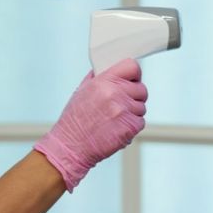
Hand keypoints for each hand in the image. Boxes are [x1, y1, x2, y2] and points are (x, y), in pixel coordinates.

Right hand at [34, 59, 147, 191]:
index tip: (133, 80)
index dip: (135, 74)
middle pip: (142, 89)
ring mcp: (123, 110)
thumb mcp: (82, 91)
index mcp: (103, 82)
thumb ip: (98, 77)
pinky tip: (117, 128)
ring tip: (115, 119)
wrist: (71, 146)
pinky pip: (140, 121)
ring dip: (132, 113)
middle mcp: (115, 94)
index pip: (132, 67)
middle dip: (134, 96)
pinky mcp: (130, 127)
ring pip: (142, 107)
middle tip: (122, 104)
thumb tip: (110, 66)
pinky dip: (132, 126)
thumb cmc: (75, 120)